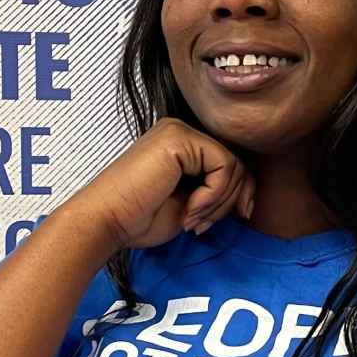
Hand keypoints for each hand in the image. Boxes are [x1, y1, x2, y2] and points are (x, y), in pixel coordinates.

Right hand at [62, 117, 255, 250]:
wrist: (107, 222)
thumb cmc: (139, 218)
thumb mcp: (190, 204)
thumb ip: (216, 193)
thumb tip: (249, 198)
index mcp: (181, 145)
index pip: (229, 164)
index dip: (235, 196)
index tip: (215, 223)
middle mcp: (181, 132)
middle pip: (236, 164)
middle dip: (227, 202)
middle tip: (199, 225)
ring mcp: (179, 131)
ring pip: (233, 166)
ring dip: (218, 203)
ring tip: (190, 220)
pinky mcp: (179, 139)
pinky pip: (223, 166)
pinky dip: (213, 195)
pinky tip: (189, 210)